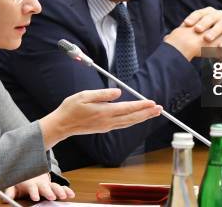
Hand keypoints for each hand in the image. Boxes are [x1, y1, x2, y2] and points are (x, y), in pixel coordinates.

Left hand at [4, 173, 74, 202]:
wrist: (30, 170)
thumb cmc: (21, 181)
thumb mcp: (13, 184)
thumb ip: (10, 191)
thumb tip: (6, 199)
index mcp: (30, 184)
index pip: (32, 188)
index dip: (34, 192)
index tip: (35, 197)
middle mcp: (40, 184)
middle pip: (45, 187)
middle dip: (49, 192)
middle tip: (52, 196)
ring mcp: (48, 184)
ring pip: (55, 186)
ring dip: (60, 191)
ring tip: (64, 196)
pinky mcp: (53, 186)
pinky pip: (61, 187)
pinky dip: (66, 190)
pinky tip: (71, 194)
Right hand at [40, 88, 161, 147]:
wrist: (62, 125)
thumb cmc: (71, 108)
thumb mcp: (84, 96)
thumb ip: (102, 94)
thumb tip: (118, 92)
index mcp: (104, 112)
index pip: (127, 108)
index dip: (141, 105)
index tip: (152, 102)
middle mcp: (108, 121)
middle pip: (132, 117)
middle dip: (147, 113)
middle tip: (160, 109)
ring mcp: (107, 126)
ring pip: (129, 122)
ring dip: (142, 117)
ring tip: (153, 113)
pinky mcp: (104, 128)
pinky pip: (123, 125)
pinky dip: (133, 121)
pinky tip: (137, 118)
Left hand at [165, 7, 221, 60]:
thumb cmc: (206, 39)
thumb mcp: (196, 36)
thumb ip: (183, 35)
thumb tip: (165, 39)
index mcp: (207, 13)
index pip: (198, 13)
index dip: (192, 18)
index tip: (185, 24)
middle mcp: (218, 14)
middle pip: (210, 17)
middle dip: (204, 23)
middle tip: (197, 30)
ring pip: (221, 24)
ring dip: (214, 31)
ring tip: (207, 39)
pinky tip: (221, 47)